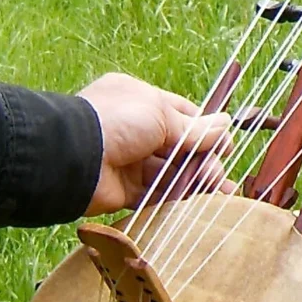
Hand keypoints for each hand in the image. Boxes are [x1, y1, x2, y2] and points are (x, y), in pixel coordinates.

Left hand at [78, 73, 232, 215]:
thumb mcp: (161, 115)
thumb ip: (195, 127)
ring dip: (194, 179)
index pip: (180, 114)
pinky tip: (198, 201)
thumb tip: (226, 124)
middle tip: (220, 173)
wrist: (74, 157)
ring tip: (217, 189)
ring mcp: (128, 160)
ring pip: (169, 171)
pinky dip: (176, 197)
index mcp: (139, 100)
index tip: (227, 146)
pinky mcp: (124, 190)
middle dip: (202, 159)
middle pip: (178, 146)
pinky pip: (156, 194)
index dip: (205, 130)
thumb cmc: (117, 121)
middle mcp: (134, 129)